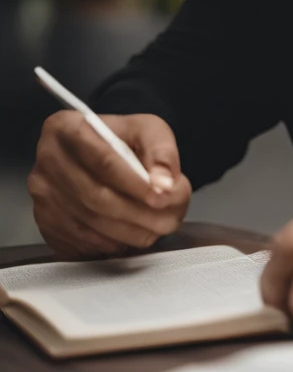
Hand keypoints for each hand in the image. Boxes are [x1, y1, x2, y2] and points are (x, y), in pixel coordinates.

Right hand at [28, 112, 191, 258]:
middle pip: (96, 197)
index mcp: (67, 127)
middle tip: (170, 220)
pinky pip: (81, 241)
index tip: (163, 197)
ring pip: (90, 224)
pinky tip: (130, 235)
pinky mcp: (44, 221)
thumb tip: (165, 184)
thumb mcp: (148, 129)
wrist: (99, 154)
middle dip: (139, 214)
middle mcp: (47, 160)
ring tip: (158, 229)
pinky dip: (112, 243)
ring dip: (130, 233)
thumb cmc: (123, 139)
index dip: (136, 184)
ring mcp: (42, 193)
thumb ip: (162, 152)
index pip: (104, 161)